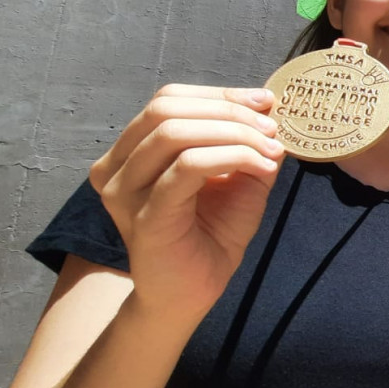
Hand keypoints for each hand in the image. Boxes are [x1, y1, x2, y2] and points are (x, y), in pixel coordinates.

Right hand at [88, 85, 284, 323]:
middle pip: (167, 108)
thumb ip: (248, 142)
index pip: (168, 99)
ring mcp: (125, 191)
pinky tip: (263, 167)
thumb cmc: (211, 235)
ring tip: (271, 148)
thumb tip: (270, 107)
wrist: (193, 293)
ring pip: (174, 132)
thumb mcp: (238, 178)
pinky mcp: (146, 216)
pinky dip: (233, 157)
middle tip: (272, 127)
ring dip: (234, 132)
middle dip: (228, 110)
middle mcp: (117, 167)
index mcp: (132, 151)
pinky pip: (188, 167)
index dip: (219, 94)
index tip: (265, 101)